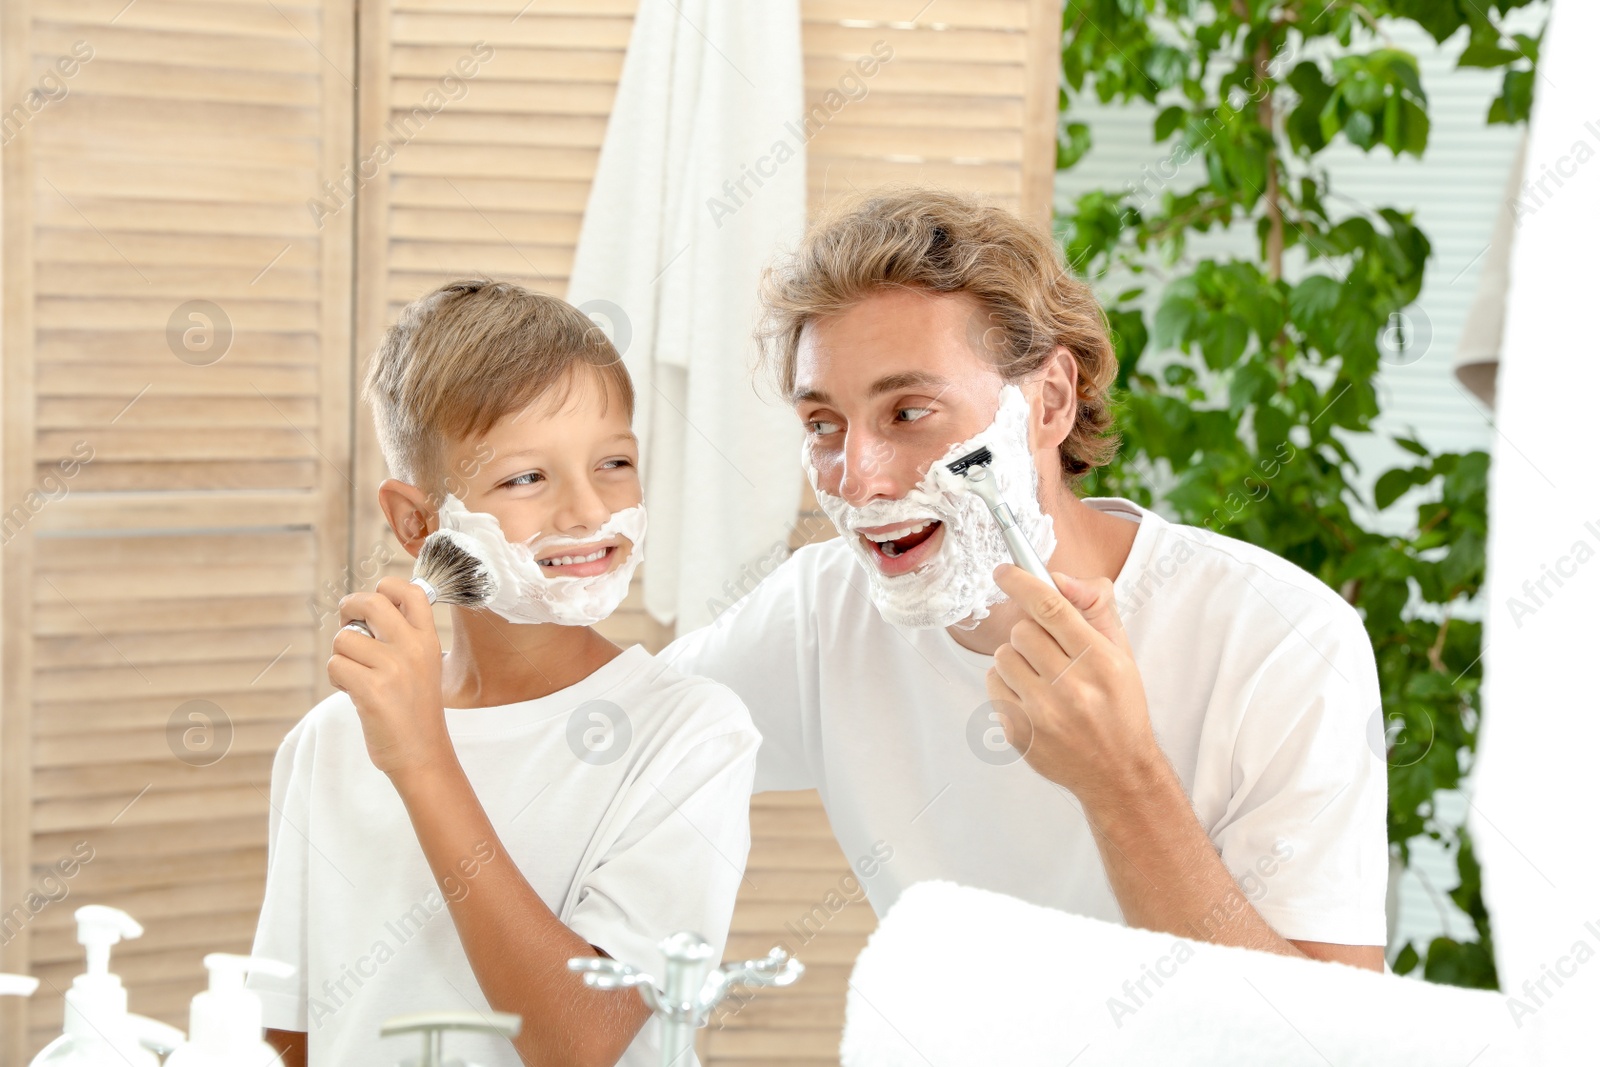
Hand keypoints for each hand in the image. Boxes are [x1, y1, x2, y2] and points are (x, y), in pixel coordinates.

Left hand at [329, 577, 450, 780]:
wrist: (422, 753)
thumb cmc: (415, 710)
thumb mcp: (424, 666)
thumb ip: (403, 637)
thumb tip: (366, 607)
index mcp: (428, 640)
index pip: (410, 591)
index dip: (386, 587)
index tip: (375, 602)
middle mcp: (413, 648)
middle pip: (370, 602)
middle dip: (349, 608)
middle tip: (348, 625)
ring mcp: (393, 668)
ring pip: (344, 639)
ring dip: (341, 656)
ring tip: (356, 675)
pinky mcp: (371, 690)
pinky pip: (336, 665)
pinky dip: (337, 678)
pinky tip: (352, 692)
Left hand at [984, 564, 1160, 809]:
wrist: (1118, 772)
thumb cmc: (1119, 707)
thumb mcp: (1121, 654)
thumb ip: (1095, 607)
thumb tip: (1059, 579)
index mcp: (1100, 661)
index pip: (1050, 607)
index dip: (1021, 582)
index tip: (1004, 572)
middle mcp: (1071, 687)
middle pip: (1021, 631)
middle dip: (1030, 632)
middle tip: (1048, 649)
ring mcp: (1042, 714)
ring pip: (1003, 657)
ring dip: (1017, 659)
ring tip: (1042, 676)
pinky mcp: (1020, 733)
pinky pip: (994, 686)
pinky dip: (1007, 685)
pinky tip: (1031, 697)